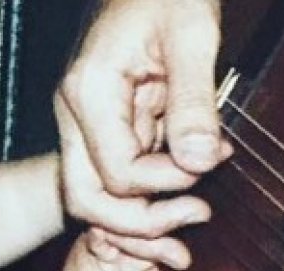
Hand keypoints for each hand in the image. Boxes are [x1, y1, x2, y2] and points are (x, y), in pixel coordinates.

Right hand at [56, 0, 231, 257]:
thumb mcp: (192, 37)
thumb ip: (193, 102)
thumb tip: (199, 163)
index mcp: (88, 93)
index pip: (118, 174)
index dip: (166, 183)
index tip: (209, 162)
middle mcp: (74, 112)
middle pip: (85, 197)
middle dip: (137, 219)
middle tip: (193, 213)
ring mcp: (82, 118)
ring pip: (98, 190)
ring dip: (145, 202)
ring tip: (196, 187)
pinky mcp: (99, 120)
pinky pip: (115, 167)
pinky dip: (149, 178)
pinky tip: (187, 161)